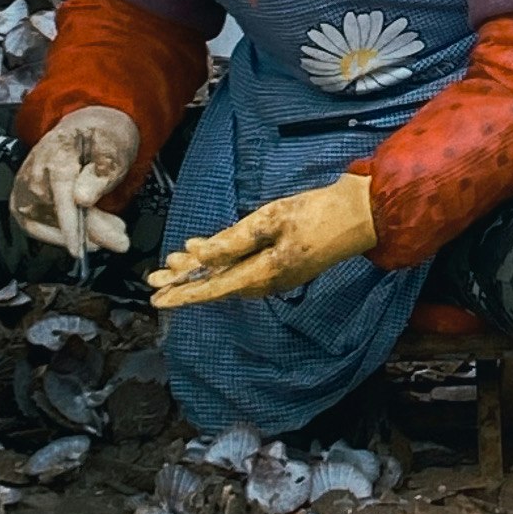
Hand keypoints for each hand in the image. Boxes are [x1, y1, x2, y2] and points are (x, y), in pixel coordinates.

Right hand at [11, 106, 140, 259]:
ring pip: (47, 224)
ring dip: (79, 235)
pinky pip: (35, 228)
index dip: (69, 225)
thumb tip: (82, 199)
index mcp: (56, 152)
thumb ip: (101, 172)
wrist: (86, 130)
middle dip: (89, 231)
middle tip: (120, 239)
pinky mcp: (21, 202)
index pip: (60, 194)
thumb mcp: (114, 148)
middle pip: (56, 213)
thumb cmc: (101, 138)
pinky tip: (83, 236)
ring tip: (110, 232)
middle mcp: (32, 171)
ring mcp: (24, 187)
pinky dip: (59, 236)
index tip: (78, 248)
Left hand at [148, 171, 376, 308]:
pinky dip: (220, 264)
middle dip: (184, 281)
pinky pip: (242, 270)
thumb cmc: (317, 213)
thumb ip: (233, 240)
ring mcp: (276, 275)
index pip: (213, 287)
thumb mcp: (270, 220)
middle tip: (153, 281)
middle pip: (217, 284)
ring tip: (171, 266)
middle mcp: (267, 281)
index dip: (182, 293)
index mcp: (264, 273)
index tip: (157, 300)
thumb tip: (199, 254)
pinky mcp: (282, 266)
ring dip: (200, 272)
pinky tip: (206, 255)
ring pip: (228, 277)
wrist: (360, 215)